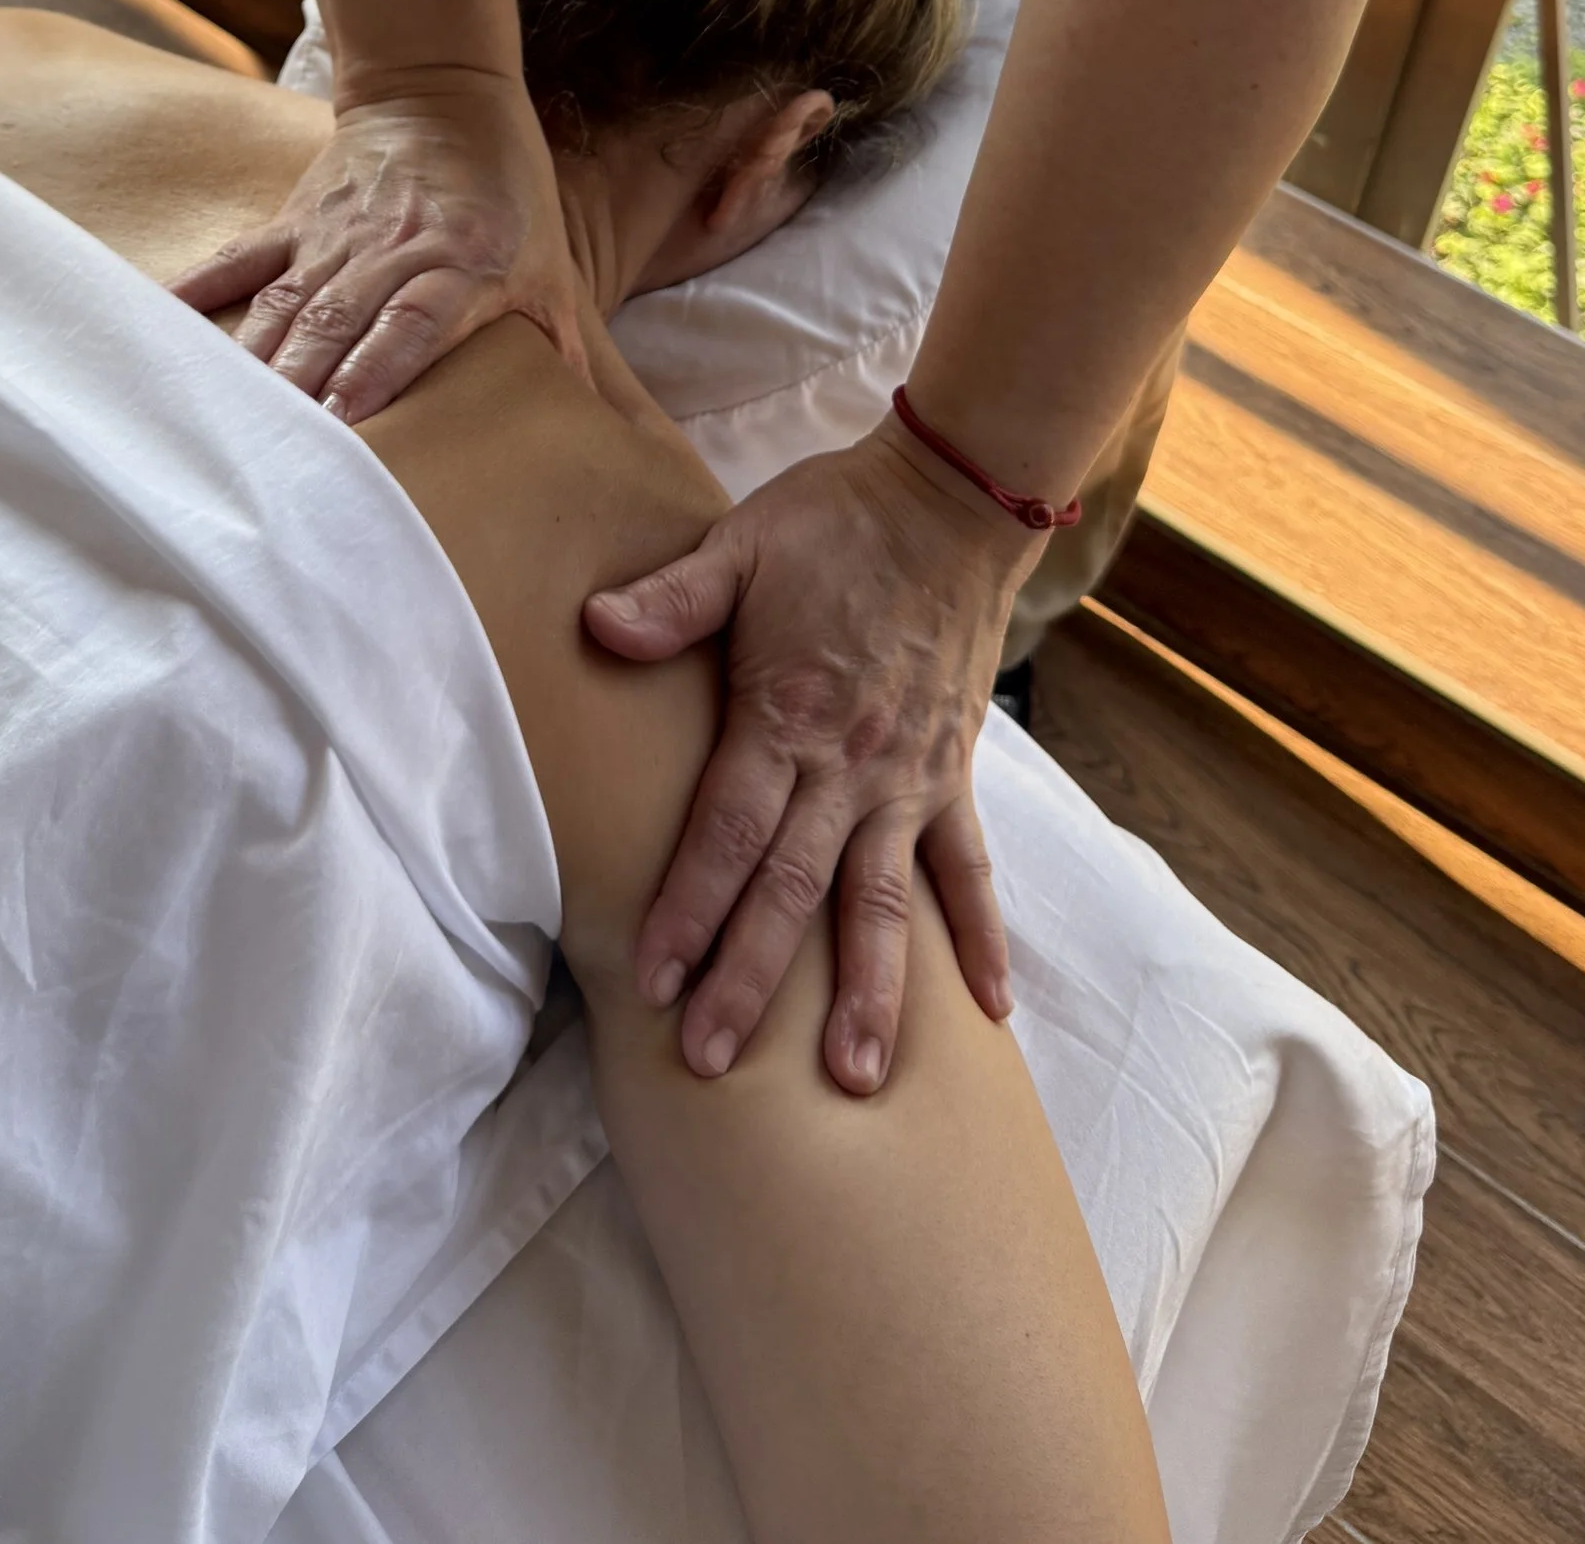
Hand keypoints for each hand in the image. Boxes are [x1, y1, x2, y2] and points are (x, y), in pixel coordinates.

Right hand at [169, 65, 587, 420]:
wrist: (446, 94)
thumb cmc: (511, 197)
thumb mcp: (555, 272)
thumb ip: (575, 357)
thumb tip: (615, 439)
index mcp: (461, 261)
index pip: (413, 322)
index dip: (377, 371)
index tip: (348, 425)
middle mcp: (392, 248)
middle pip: (336, 324)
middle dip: (302, 394)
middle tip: (275, 461)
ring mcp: (333, 235)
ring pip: (284, 307)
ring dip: (256, 368)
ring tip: (228, 430)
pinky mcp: (293, 221)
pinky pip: (238, 262)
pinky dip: (197, 298)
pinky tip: (160, 340)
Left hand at [585, 428, 1033, 1093]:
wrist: (950, 504)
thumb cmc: (834, 523)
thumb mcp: (741, 543)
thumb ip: (673, 599)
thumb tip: (595, 624)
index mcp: (787, 715)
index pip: (727, 833)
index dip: (688, 909)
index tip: (651, 979)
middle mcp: (850, 765)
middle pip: (791, 890)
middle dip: (750, 980)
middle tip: (713, 1061)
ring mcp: (909, 780)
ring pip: (882, 905)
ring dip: (870, 994)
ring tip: (856, 1080)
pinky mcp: (953, 776)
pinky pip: (969, 871)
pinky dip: (981, 940)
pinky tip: (989, 1015)